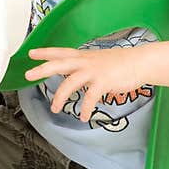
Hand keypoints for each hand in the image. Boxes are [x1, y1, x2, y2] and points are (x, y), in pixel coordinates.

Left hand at [24, 47, 147, 122]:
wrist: (139, 62)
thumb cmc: (119, 62)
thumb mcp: (96, 60)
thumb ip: (83, 67)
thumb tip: (73, 74)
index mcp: (82, 57)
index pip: (60, 52)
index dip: (45, 52)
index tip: (31, 53)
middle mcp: (85, 62)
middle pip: (59, 63)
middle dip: (43, 69)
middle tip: (28, 75)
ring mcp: (93, 71)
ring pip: (70, 82)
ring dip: (60, 96)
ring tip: (54, 109)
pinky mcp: (103, 82)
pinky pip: (90, 97)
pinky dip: (86, 108)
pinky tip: (83, 116)